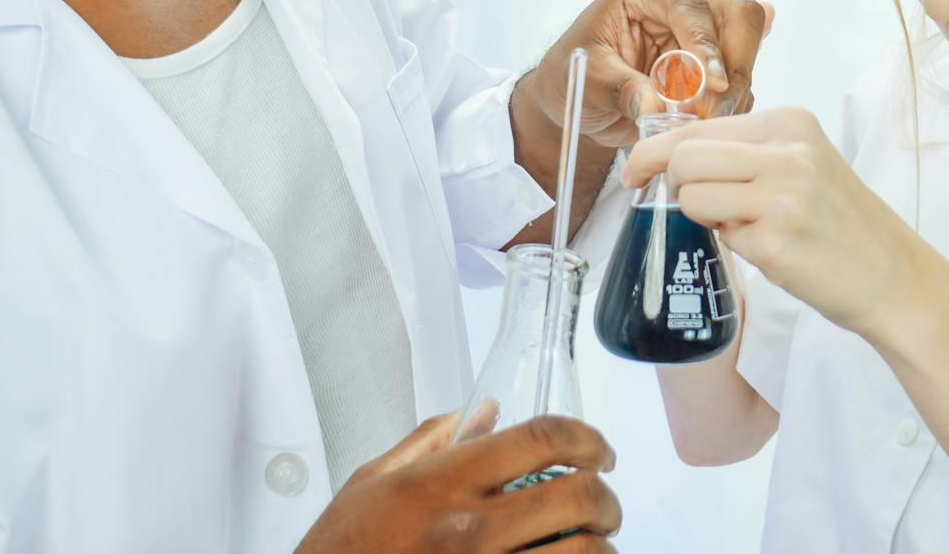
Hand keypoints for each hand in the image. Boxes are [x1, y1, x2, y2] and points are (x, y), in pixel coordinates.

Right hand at [297, 413, 621, 552]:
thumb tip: (487, 409)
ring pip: (581, 553)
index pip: (540, 438)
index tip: (600, 449)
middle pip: (577, 496)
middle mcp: (470, 528)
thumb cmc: (341, 551)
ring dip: (601, 546)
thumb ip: (433, 439)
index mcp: (443, 482)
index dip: (587, 436)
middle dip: (606, 497)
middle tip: (604, 501)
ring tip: (594, 543)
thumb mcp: (373, 481)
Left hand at [517, 0, 773, 148]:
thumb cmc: (574, 74)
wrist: (580, 97)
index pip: (690, 5)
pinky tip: (705, 116)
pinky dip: (733, 99)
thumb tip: (654, 105)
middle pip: (736, 15)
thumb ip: (620, 89)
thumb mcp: (588, 81)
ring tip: (699, 119)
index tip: (712, 84)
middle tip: (712, 110)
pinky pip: (741, 73)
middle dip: (732, 65)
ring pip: (747, 45)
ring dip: (734, 88)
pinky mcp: (715, 55)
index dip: (706, 44)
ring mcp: (703, 26)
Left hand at [621, 107, 927, 336]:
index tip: (634, 172)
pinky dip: (732, 245)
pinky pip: (719, 235)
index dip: (653, 151)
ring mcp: (782, 193)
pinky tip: (770, 249)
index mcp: (789, 122)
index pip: (697, 126)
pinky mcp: (777, 238)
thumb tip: (669, 157)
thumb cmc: (839, 224)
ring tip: (742, 227)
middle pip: (683, 156)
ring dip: (702, 216)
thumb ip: (745, 154)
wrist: (893, 276)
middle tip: (697, 209)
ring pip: (691, 192)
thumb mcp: (801, 165)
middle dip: (674, 186)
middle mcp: (787, 149)